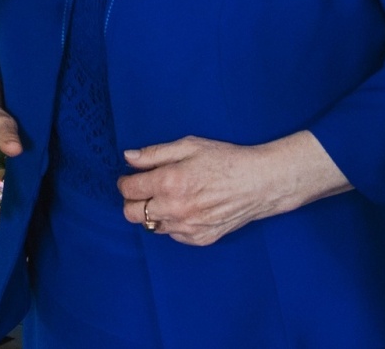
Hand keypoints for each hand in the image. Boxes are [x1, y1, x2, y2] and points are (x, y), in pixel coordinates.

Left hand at [117, 131, 350, 245]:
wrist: (259, 183)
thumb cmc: (225, 160)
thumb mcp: (189, 146)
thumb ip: (155, 153)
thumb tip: (129, 157)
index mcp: (169, 182)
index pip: (129, 190)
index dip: (125, 182)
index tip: (130, 178)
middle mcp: (175, 209)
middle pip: (132, 214)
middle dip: (132, 201)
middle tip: (144, 190)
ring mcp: (187, 227)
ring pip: (151, 227)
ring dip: (153, 213)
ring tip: (169, 198)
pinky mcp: (199, 239)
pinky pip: (172, 235)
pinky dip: (172, 223)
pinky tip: (185, 209)